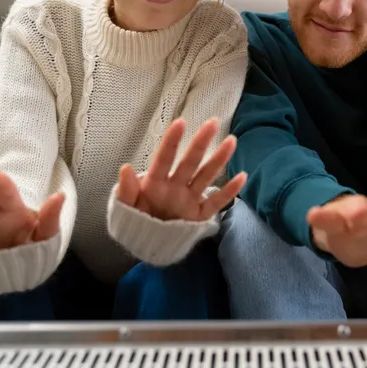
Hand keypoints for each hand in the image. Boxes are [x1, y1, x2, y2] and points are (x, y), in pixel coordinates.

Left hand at [116, 118, 246, 221]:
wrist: (145, 245)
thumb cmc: (134, 222)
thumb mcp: (124, 208)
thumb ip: (126, 191)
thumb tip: (125, 168)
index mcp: (155, 183)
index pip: (164, 159)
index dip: (172, 142)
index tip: (181, 122)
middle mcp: (175, 186)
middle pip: (190, 162)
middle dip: (200, 143)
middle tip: (213, 122)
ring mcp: (189, 199)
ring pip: (206, 176)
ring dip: (218, 159)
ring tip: (231, 141)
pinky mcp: (199, 215)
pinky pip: (216, 202)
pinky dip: (229, 191)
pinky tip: (242, 177)